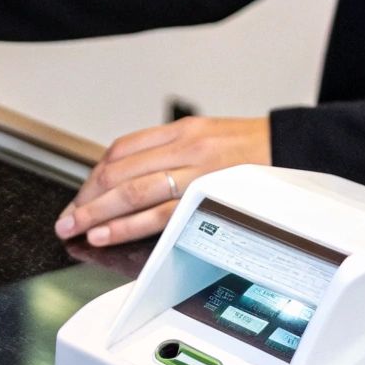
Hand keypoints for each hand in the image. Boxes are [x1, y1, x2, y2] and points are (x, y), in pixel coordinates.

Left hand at [56, 117, 270, 246]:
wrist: (299, 152)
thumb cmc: (253, 154)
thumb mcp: (208, 141)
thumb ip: (169, 156)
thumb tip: (126, 182)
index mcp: (180, 130)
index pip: (120, 151)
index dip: (92, 177)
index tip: (78, 198)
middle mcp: (184, 146)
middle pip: (118, 171)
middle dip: (85, 199)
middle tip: (65, 220)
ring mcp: (196, 170)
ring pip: (132, 191)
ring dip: (96, 213)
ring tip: (75, 230)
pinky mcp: (208, 194)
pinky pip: (159, 213)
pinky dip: (126, 225)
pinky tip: (106, 234)